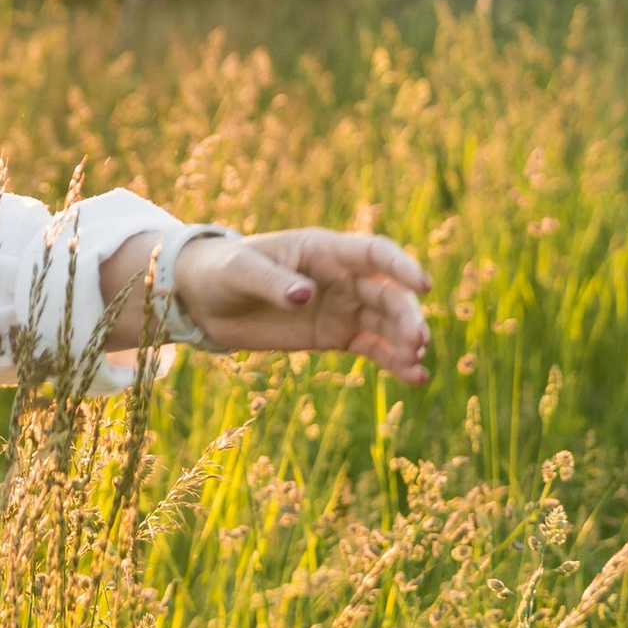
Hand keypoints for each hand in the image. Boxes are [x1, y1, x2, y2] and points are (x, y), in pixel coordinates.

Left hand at [100, 227, 430, 383]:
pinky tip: (416, 377)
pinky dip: (395, 362)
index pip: (374, 253)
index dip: (401, 266)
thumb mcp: (241, 272)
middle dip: (406, 315)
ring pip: (386, 322)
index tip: (422, 286)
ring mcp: (342, 307)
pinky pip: (373, 347)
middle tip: (418, 341)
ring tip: (418, 362)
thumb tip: (305, 295)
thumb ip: (273, 282)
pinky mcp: (335, 336)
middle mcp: (342, 277)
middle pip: (387, 292)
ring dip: (406, 339)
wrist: (206, 300)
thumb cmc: (223, 271)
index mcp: (323, 249)